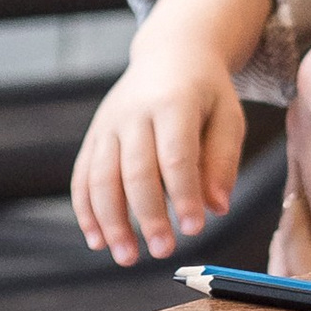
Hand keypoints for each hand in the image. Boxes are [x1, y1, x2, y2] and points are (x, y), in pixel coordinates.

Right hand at [72, 41, 247, 266]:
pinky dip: (86, 211)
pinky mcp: (94, 135)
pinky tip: (97, 241)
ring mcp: (108, 123)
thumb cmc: (206, 92)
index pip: (176, 155)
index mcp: (173, 102)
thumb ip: (223, 161)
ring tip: (127, 257)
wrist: (170, 53)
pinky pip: (83, 176)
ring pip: (101, 177)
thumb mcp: (228, 115)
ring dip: (111, 221)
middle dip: (148, 215)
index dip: (183, 195)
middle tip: (164, 252)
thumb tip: (216, 208)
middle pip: (135, 170)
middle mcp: (134, 112)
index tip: (195, 230)